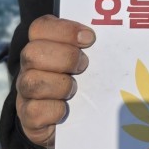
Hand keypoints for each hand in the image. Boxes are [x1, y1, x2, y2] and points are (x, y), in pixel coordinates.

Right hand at [15, 15, 95, 147]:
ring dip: (60, 85)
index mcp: (43, 46)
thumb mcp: (92, 60)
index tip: (90, 38)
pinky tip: (65, 110)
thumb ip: (97, 46)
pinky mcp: (28, 117)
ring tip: (75, 89)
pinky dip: (54, 110)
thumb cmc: (87, 82)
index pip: (40, 27)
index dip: (64, 30)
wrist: (77, 121)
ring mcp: (25, 92)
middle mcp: (29, 67)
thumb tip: (122, 33)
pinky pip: (34, 111)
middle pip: (31, 52)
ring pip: (31, 82)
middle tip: (84, 65)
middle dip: (64, 58)